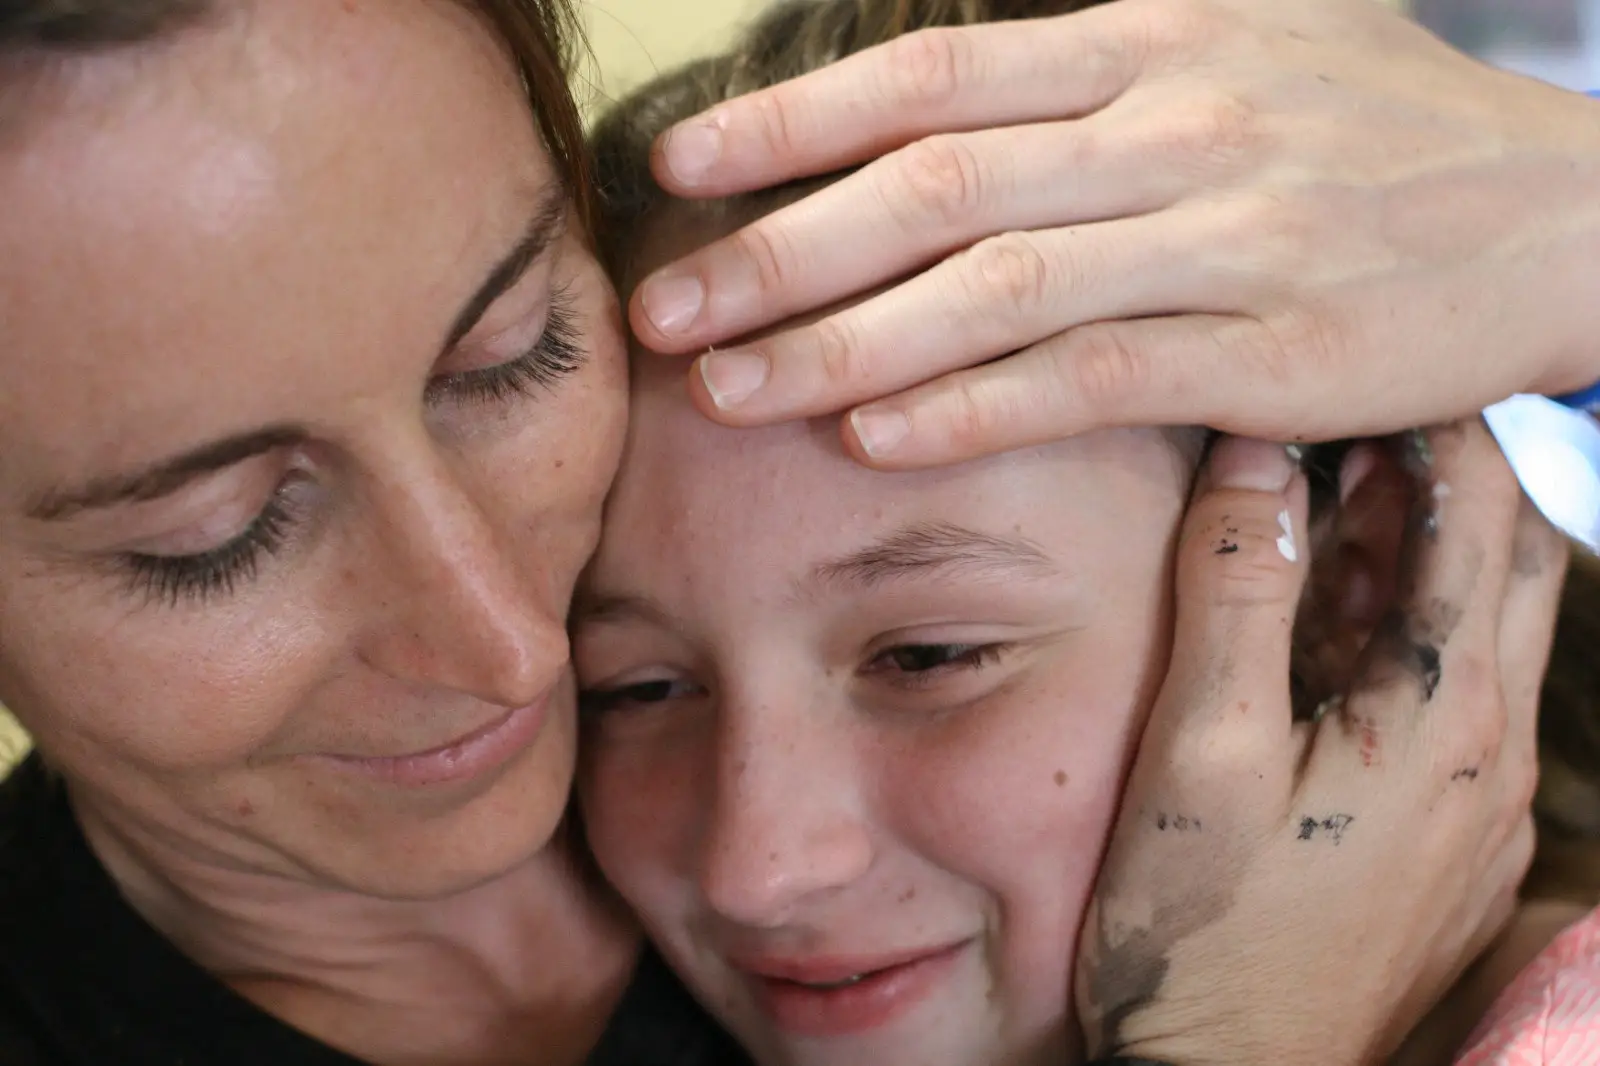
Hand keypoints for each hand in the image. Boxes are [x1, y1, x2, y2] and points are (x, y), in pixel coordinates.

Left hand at [631, 0, 1599, 467]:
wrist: (1563, 208)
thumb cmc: (1371, 127)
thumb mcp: (1240, 40)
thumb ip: (1086, 70)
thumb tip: (935, 99)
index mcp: (1147, 40)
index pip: (929, 76)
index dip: (790, 124)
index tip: (678, 167)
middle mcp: (1173, 124)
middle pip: (931, 188)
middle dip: (777, 252)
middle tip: (663, 308)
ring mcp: (1225, 237)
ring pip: (994, 290)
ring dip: (843, 344)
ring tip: (730, 387)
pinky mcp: (1269, 352)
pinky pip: (1091, 380)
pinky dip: (974, 408)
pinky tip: (874, 436)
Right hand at [1073, 426, 1567, 1065]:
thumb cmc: (1206, 933)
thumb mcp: (1198, 755)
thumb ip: (1235, 596)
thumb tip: (1256, 457)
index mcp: (1444, 715)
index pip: (1482, 515)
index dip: (1433, 423)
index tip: (1366, 363)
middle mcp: (1493, 751)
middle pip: (1508, 561)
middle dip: (1441, 473)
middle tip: (1351, 414)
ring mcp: (1482, 801)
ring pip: (1484, 629)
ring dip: (1420, 552)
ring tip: (1332, 495)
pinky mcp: (1452, 838)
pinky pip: (1454, 699)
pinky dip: (1405, 631)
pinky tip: (1327, 625)